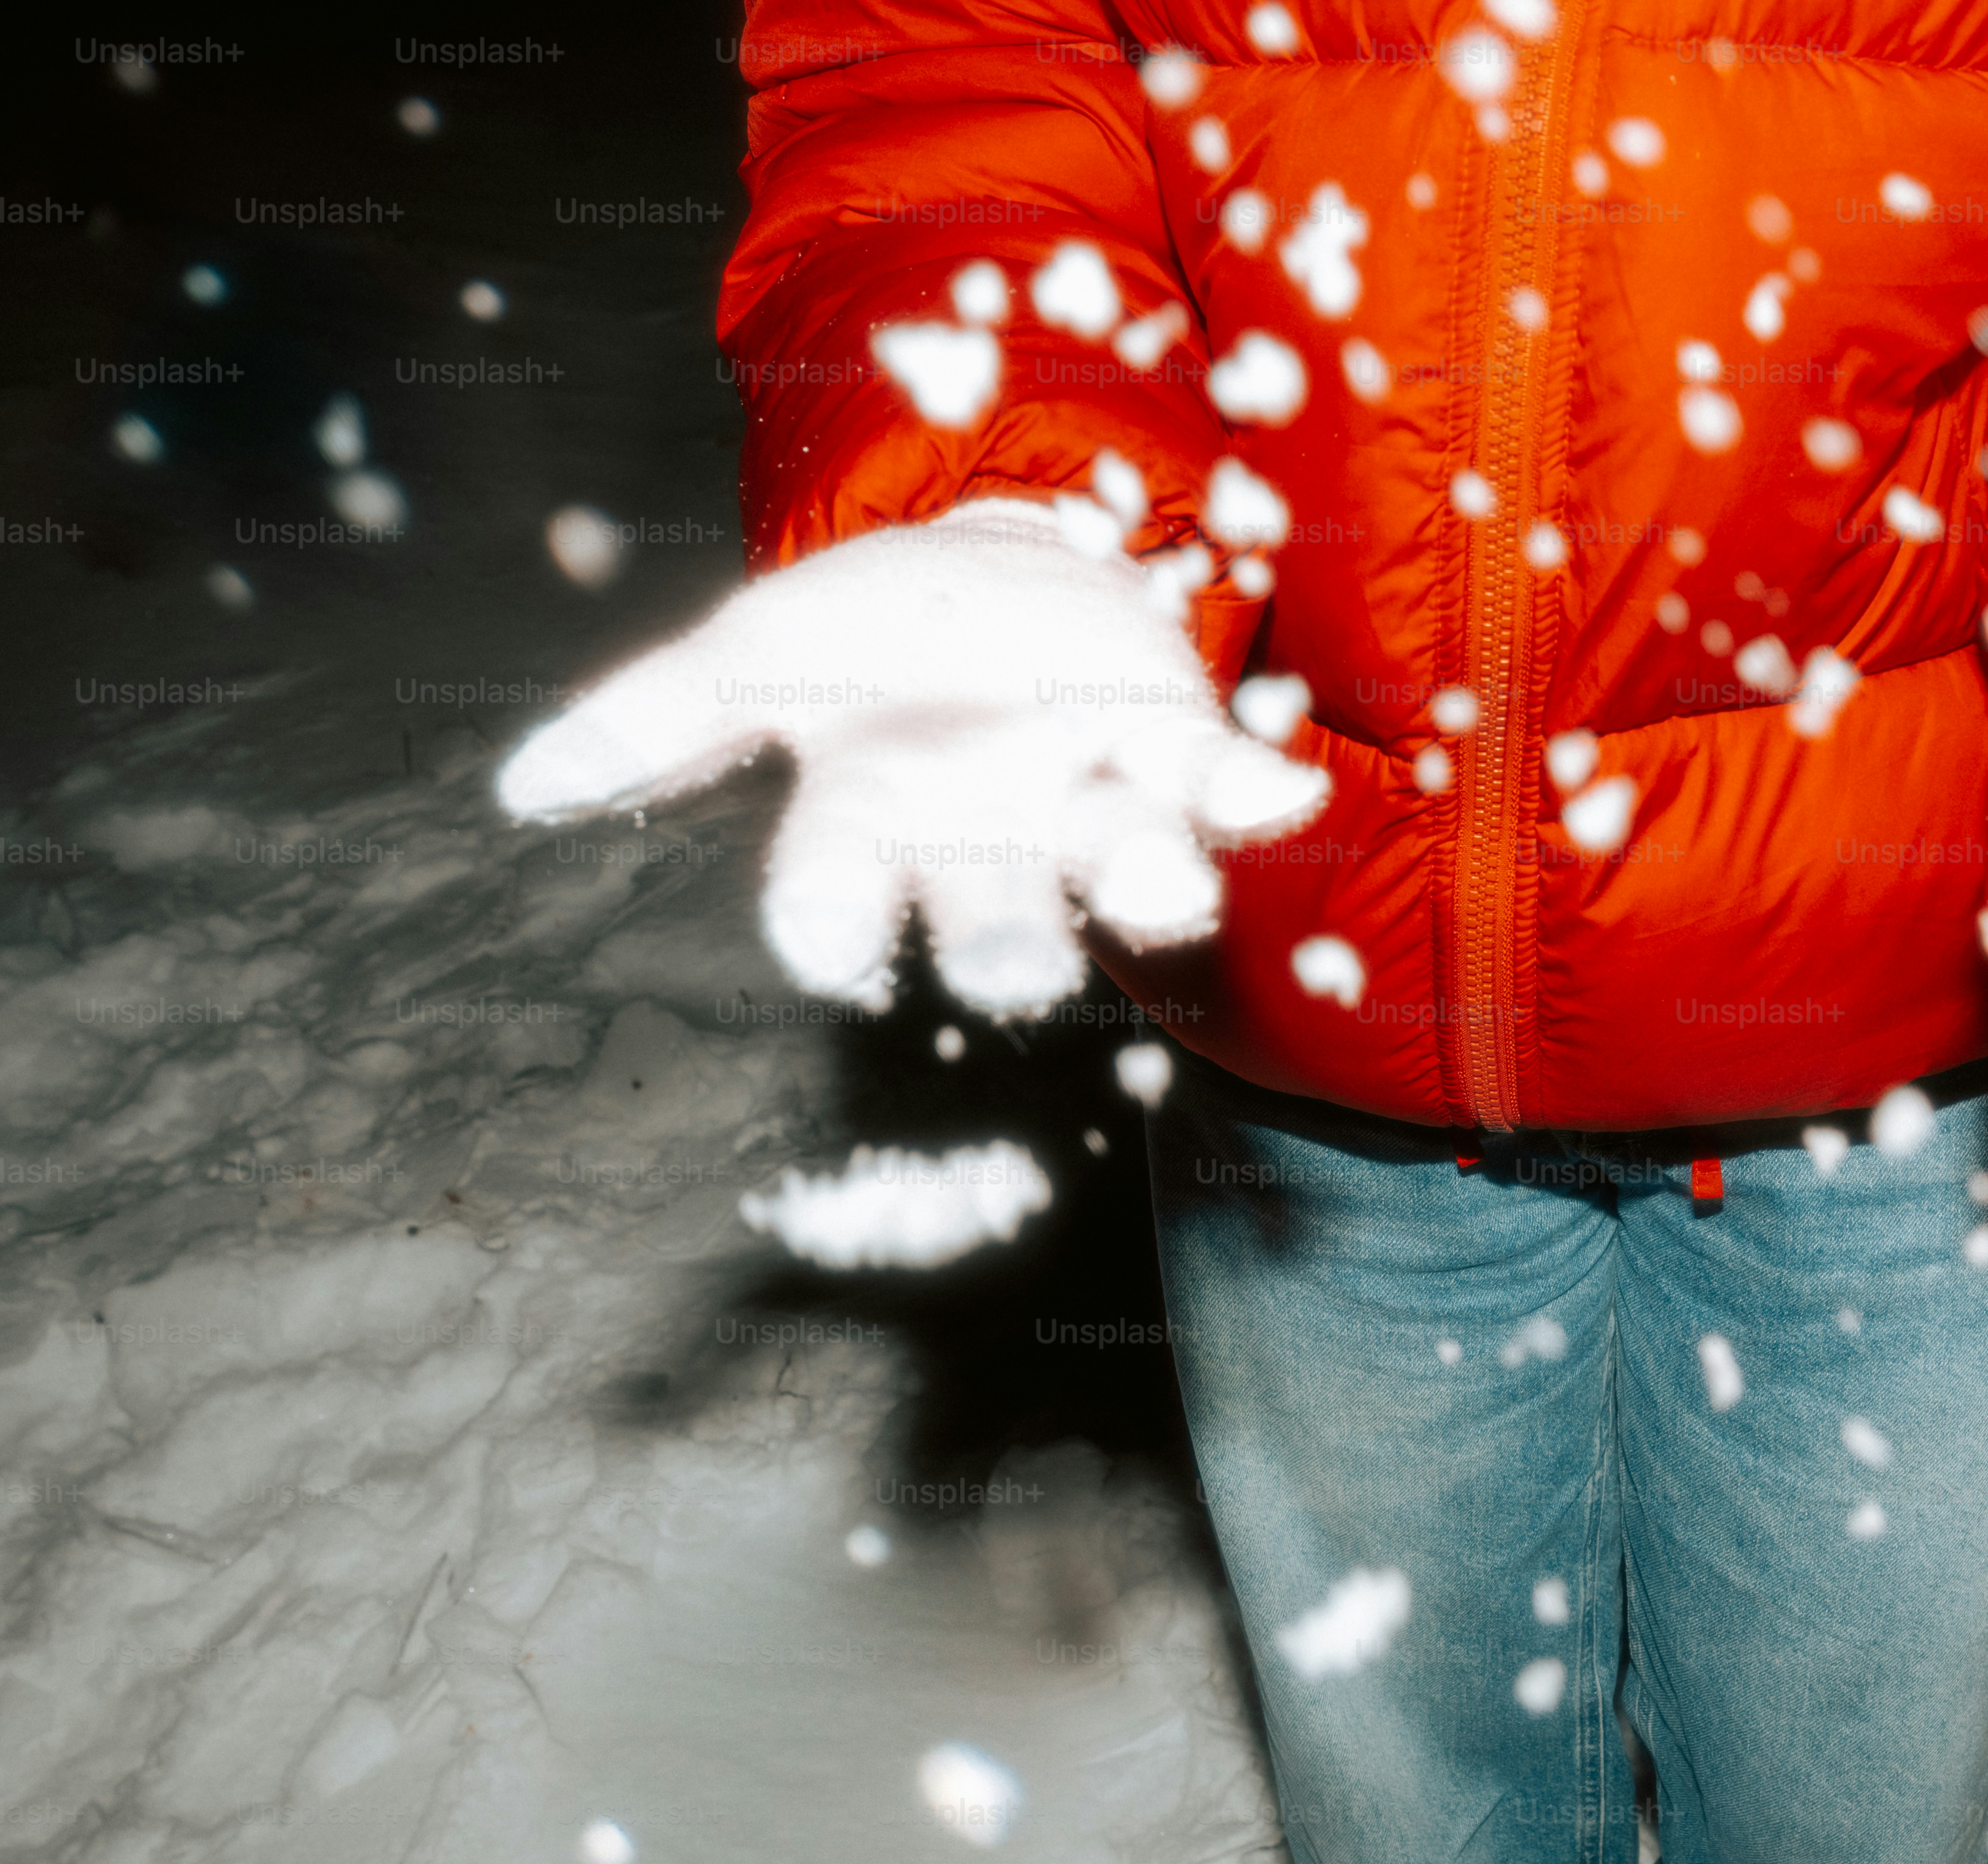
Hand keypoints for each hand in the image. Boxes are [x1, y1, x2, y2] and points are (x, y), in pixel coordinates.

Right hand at [496, 499, 1325, 1015]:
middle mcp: (984, 838)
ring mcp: (1086, 799)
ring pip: (1116, 867)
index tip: (827, 951)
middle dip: (1004, 944)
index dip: (829, 926)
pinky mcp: (1176, 750)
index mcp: (871, 820)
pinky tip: (1280, 793)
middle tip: (1015, 976)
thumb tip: (524, 787)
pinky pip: (1222, 786)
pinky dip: (1251, 793)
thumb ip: (652, 718)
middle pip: (989, 917)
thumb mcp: (759, 654)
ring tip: (1168, 893)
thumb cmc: (870, 641)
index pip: (833, 896)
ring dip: (1144, 884)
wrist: (1001, 579)